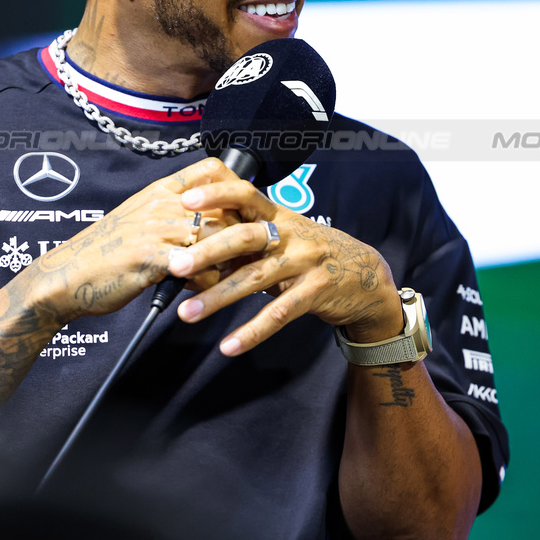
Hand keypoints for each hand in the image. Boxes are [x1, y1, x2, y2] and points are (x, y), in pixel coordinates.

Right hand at [26, 157, 239, 321]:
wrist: (66, 276)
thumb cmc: (104, 254)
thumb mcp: (138, 221)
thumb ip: (170, 216)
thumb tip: (205, 226)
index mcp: (159, 192)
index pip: (210, 171)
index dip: (234, 189)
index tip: (242, 214)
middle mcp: (160, 204)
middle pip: (223, 210)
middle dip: (238, 238)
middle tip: (240, 259)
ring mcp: (155, 229)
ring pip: (214, 237)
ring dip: (223, 263)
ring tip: (217, 278)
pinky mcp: (150, 257)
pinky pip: (197, 267)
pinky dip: (205, 283)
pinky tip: (197, 292)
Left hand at [166, 179, 402, 355]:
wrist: (364, 275)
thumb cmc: (310, 253)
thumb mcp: (282, 235)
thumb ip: (245, 237)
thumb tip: (194, 247)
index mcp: (278, 215)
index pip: (245, 193)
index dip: (215, 193)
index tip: (183, 200)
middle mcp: (290, 234)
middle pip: (244, 237)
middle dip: (207, 251)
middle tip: (175, 265)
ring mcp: (304, 263)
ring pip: (254, 279)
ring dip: (217, 298)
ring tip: (186, 314)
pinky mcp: (314, 292)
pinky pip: (278, 314)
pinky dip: (251, 332)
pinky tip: (228, 346)